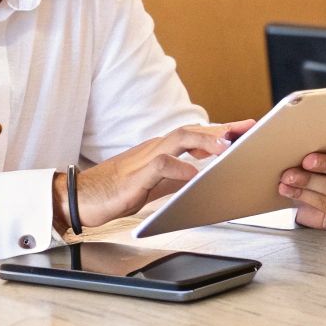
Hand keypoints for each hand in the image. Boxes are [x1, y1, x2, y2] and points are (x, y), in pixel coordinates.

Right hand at [52, 120, 253, 232]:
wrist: (78, 198)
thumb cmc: (115, 191)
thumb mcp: (155, 185)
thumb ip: (176, 178)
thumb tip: (201, 177)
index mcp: (160, 150)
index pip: (194, 134)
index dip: (221, 130)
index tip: (245, 128)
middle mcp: (154, 148)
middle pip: (191, 130)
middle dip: (220, 129)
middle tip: (246, 128)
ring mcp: (143, 159)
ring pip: (177, 140)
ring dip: (204, 141)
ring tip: (227, 146)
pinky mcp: (134, 176)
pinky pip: (160, 166)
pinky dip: (178, 167)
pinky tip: (193, 174)